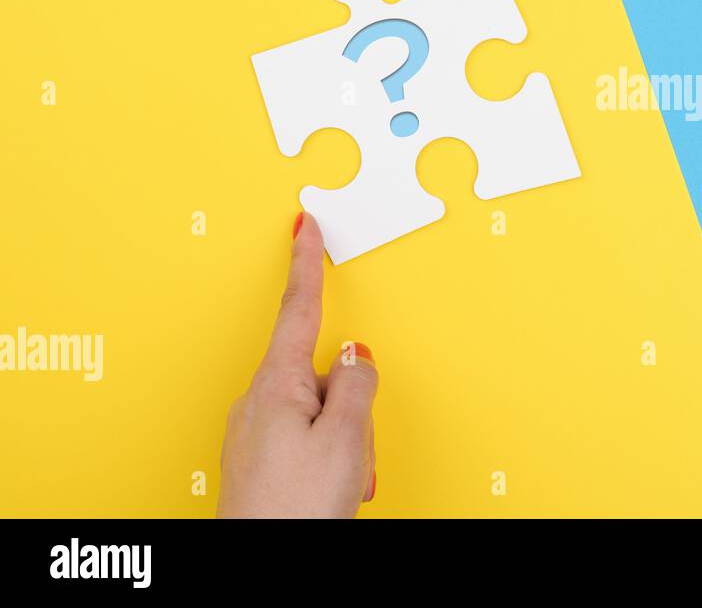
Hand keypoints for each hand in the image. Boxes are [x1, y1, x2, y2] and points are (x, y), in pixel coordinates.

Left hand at [217, 213, 377, 517]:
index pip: (298, 307)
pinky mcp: (260, 460)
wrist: (261, 564)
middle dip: (351, 401)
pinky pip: (308, 439)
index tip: (304, 225)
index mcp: (277, 384)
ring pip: (321, 410)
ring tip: (342, 476)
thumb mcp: (346, 436)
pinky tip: (330, 486)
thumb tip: (358, 354)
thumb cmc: (295, 509)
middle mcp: (259, 402)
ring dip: (344, 438)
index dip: (305, 262)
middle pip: (322, 371)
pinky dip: (329, 457)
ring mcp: (256, 433)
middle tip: (354, 445)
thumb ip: (358, 383)